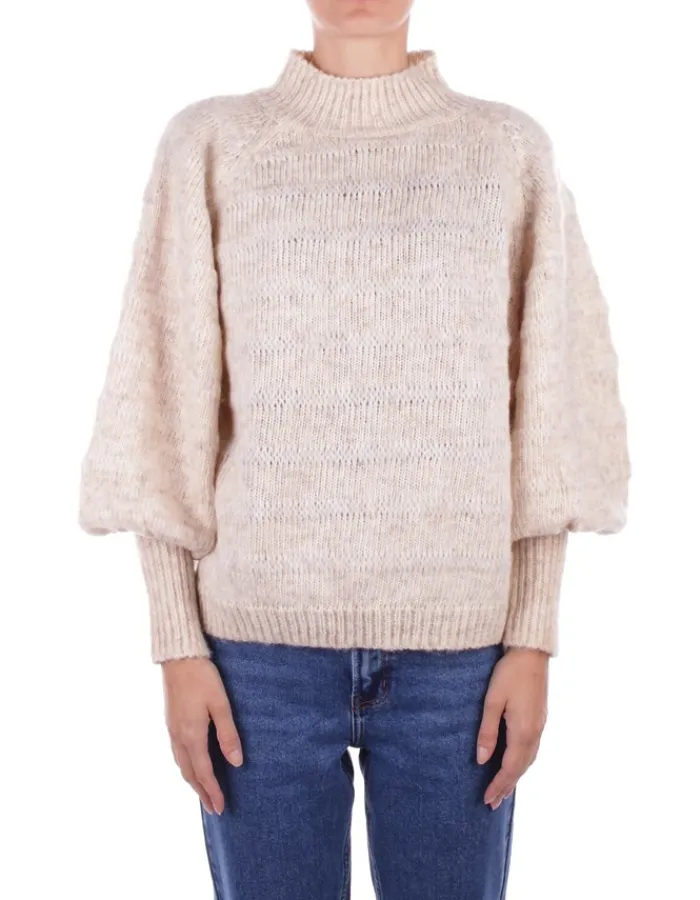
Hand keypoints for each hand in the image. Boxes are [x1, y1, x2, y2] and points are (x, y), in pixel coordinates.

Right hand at [162, 657, 242, 814]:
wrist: (179, 657)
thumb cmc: (202, 677)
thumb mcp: (221, 704)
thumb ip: (228, 734)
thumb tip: (236, 763)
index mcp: (192, 735)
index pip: (203, 772)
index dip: (212, 791)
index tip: (221, 808)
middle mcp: (179, 737)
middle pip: (189, 773)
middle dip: (201, 792)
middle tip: (213, 809)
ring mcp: (172, 729)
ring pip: (181, 764)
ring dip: (192, 781)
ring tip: (203, 792)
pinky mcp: (170, 721)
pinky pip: (177, 753)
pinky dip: (186, 766)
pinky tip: (191, 764)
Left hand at [476, 647, 548, 808]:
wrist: (531, 651)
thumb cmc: (509, 672)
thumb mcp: (492, 701)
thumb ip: (487, 731)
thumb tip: (482, 760)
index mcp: (523, 731)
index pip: (510, 768)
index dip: (498, 785)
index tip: (487, 800)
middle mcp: (535, 732)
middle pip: (521, 768)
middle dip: (507, 786)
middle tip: (493, 803)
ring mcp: (540, 725)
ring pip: (529, 759)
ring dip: (516, 776)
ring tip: (503, 788)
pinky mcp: (540, 717)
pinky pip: (532, 748)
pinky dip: (523, 762)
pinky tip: (516, 761)